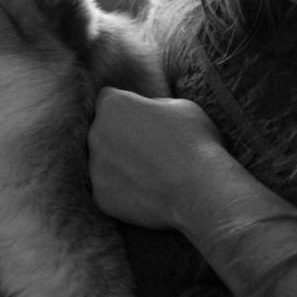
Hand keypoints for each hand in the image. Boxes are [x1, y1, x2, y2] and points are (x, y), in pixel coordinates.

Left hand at [87, 87, 224, 229]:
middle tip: (152, 150)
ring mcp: (95, 168)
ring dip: (121, 165)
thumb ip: (153, 105)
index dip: (128, 109)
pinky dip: (124, 191)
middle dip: (120, 137)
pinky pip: (109, 190)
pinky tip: (148, 193)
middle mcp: (95, 134)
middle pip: (103, 132)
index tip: (146, 121)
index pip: (109, 100)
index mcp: (112, 105)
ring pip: (104, 162)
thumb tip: (146, 111)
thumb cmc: (195, 143)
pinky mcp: (100, 196)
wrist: (200, 191)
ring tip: (153, 174)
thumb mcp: (180, 107)